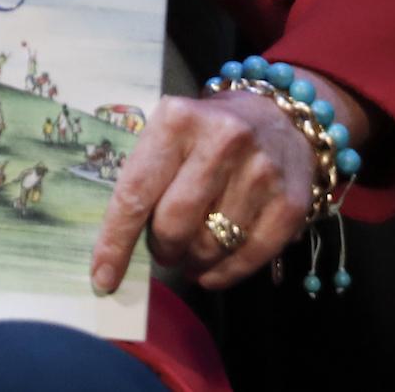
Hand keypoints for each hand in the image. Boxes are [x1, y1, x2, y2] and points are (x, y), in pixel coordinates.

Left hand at [89, 67, 362, 294]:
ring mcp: (261, 170)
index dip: (116, 240)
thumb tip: (117, 246)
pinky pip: (249, 258)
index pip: (136, 192)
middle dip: (161, 248)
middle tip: (163, 248)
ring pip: (210, 245)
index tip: (102, 276)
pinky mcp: (291, 201)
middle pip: (174, 223)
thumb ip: (145, 176)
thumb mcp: (169, 133)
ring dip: (192, 261)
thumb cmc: (207, 132)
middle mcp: (223, 139)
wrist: (279, 117)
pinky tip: (213, 269)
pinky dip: (224, 274)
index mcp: (178, 120)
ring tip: (190, 252)